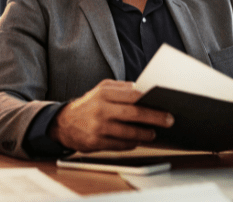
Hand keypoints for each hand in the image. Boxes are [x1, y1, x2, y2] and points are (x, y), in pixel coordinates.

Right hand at [47, 79, 173, 152]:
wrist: (64, 123)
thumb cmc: (89, 104)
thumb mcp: (102, 89)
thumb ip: (122, 88)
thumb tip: (145, 90)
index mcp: (104, 93)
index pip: (133, 95)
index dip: (151, 101)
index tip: (165, 104)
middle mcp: (101, 109)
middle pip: (134, 114)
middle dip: (155, 118)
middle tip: (168, 120)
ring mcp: (98, 127)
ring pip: (129, 133)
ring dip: (145, 134)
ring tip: (153, 133)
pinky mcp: (96, 143)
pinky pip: (121, 144)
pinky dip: (132, 143)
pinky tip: (138, 140)